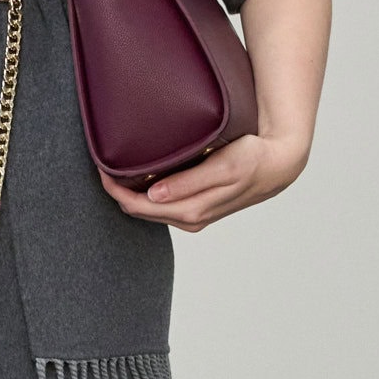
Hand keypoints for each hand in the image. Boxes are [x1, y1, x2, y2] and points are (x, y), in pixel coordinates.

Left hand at [100, 130, 310, 231]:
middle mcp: (189, 219)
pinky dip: (146, 195)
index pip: (138, 206)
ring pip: (148, 211)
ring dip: (130, 194)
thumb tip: (153, 195)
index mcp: (192, 211)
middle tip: (102, 164)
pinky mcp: (196, 209)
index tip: (101, 167)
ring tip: (117, 169)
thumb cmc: (252, 159)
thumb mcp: (223, 167)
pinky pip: (161, 207)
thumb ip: (189, 182)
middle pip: (138, 211)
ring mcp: (193, 217)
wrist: (277, 167)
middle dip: (117, 192)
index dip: (115, 189)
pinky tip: (141, 178)